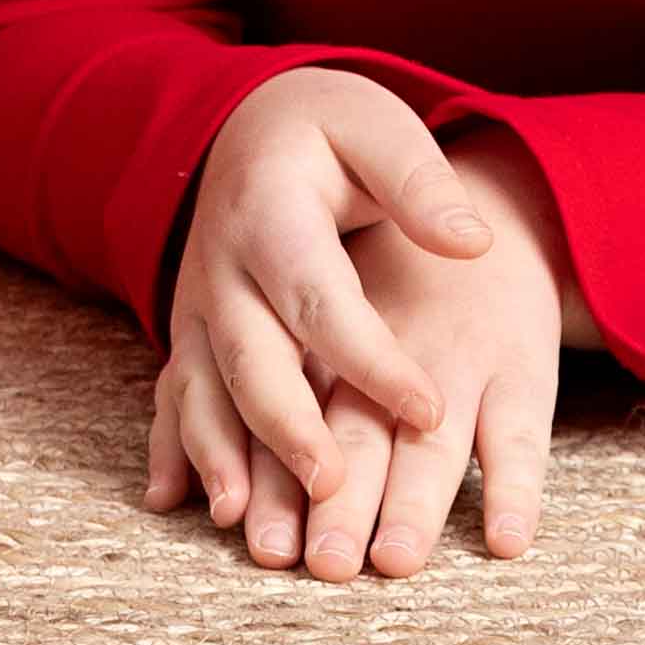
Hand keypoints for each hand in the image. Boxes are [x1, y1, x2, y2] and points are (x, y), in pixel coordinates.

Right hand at [150, 68, 550, 573]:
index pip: (322, 298)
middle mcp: (220, 265)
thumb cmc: (325, 129)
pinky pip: (172, 392)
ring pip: (200, 387)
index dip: (373, 359)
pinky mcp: (188, 330)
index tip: (430, 410)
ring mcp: (195, 303)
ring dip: (220, 457)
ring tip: (245, 521)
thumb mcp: (377, 127)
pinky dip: (171, 447)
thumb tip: (473, 242)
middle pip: (249, 356)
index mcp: (270, 212)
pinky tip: (172, 502)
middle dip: (287, 428)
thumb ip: (419, 182)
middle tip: (335, 487)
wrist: (245, 123)